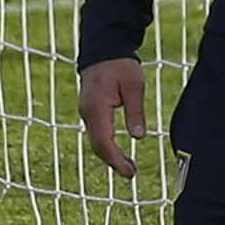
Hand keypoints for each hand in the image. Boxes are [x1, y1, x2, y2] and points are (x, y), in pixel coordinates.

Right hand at [78, 57, 146, 177]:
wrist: (104, 50)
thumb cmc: (121, 66)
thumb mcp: (135, 86)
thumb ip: (135, 112)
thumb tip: (138, 137)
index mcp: (96, 108)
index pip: (104, 141)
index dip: (115, 159)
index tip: (128, 171)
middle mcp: (87, 113)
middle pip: (98, 145)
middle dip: (113, 161)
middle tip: (131, 174)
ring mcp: (86, 112)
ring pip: (96, 140)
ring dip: (111, 155)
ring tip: (129, 168)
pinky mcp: (90, 111)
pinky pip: (97, 132)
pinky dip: (107, 145)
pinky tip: (119, 152)